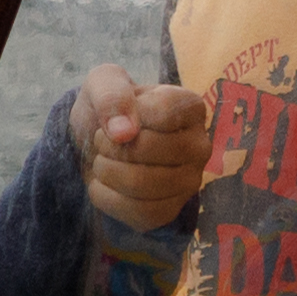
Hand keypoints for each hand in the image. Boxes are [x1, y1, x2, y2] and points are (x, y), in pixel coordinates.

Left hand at [73, 68, 209, 229]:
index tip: (118, 115)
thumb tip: (124, 132)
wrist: (96, 143)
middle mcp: (200, 146)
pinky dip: (107, 198)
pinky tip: (104, 184)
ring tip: (102, 160)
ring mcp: (189, 182)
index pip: (163, 113)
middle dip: (111, 145)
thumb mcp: (103, 82)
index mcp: (191, 107)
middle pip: (151, 150)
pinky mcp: (170, 210)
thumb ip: (112, 94)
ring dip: (106, 171)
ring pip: (142, 185)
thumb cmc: (109, 108)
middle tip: (103, 141)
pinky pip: (137, 213)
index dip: (127, 115)